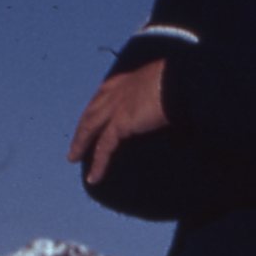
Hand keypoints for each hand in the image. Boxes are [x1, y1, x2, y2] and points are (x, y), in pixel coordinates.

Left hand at [69, 59, 170, 183]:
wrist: (181, 79)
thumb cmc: (182, 78)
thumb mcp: (168, 82)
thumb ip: (162, 92)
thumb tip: (173, 100)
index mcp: (128, 79)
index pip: (104, 92)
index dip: (95, 105)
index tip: (90, 113)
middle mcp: (117, 91)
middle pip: (92, 112)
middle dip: (81, 128)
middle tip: (75, 143)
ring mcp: (116, 106)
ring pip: (90, 128)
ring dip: (80, 144)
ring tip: (73, 158)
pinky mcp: (120, 123)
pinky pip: (104, 147)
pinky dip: (98, 163)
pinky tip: (94, 177)